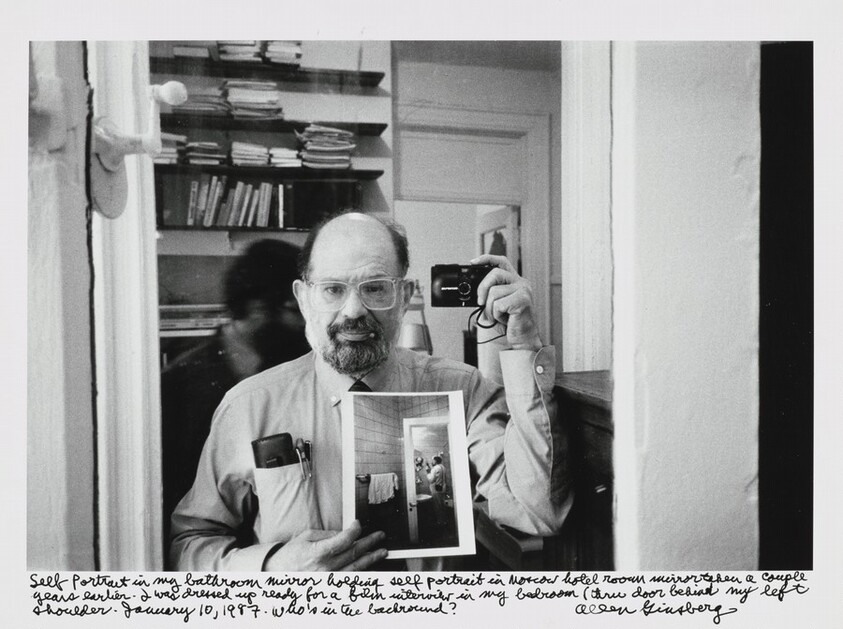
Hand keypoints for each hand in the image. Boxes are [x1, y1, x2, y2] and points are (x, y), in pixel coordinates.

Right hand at [264, 521, 386, 570]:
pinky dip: (361, 572)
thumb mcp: (306, 537)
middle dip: (369, 543)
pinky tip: (370, 566)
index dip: (354, 531)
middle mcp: (325, 567)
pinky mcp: (329, 585)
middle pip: (353, 553)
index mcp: (318, 553)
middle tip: (379, 536)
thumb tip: (344, 533)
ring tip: (381, 552)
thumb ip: (327, 535)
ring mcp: (328, 578)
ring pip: (355, 567)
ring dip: (370, 558)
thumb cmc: (291, 554)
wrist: (278, 572)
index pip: (344, 540)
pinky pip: (349, 578)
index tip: (358, 524)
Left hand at [472, 254, 542, 351]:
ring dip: (490, 308)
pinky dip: (496, 315)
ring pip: (494, 292)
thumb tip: (475, 294)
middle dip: (482, 288)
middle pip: (494, 273)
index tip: (473, 262)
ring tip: (498, 316)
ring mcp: (523, 290)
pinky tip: (505, 319)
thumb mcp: (494, 306)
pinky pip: (498, 304)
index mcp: (514, 281)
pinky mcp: (523, 300)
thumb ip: (487, 296)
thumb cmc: (509, 323)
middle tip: (480, 302)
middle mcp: (521, 282)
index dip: (486, 259)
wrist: (522, 338)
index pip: (501, 262)